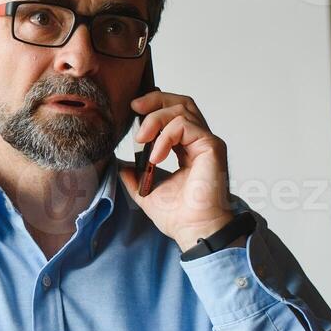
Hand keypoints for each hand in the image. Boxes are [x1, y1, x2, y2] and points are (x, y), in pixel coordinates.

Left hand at [118, 89, 234, 250]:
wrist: (193, 230)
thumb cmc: (178, 215)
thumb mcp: (146, 191)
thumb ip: (133, 176)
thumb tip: (119, 165)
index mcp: (187, 149)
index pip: (175, 114)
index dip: (155, 105)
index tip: (133, 110)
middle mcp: (199, 142)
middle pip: (181, 103)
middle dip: (155, 100)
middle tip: (135, 108)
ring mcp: (207, 143)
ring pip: (182, 110)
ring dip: (155, 120)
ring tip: (141, 141)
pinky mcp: (211, 147)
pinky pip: (185, 126)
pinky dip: (165, 137)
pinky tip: (156, 157)